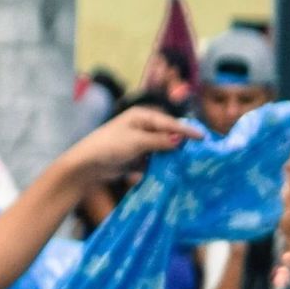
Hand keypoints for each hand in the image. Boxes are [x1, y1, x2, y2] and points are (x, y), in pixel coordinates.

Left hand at [64, 107, 201, 188]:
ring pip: (162, 149)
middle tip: (199, 152)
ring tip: (188, 163)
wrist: (86, 166)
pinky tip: (172, 171)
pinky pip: (154, 161)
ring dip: (171, 156)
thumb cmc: (109, 146)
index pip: (169, 122)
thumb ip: (160, 141)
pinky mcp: (136, 158)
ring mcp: (140, 143)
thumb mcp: (137, 142)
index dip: (186, 130)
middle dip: (180, 144)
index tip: (203, 137)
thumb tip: (180, 140)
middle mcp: (142, 127)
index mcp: (142, 116)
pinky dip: (161, 165)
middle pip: (168, 135)